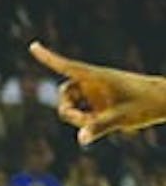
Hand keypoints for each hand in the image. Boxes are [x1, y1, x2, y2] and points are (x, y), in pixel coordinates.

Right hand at [30, 41, 165, 144]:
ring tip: (98, 125)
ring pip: (74, 104)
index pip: (66, 66)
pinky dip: (88, 119)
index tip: (33, 46)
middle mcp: (92, 82)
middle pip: (65, 94)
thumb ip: (99, 128)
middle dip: (69, 110)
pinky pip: (85, 110)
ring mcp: (96, 92)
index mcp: (95, 76)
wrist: (165, 101)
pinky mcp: (101, 101)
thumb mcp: (122, 117)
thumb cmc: (145, 104)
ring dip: (79, 117)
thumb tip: (81, 139)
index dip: (48, 57)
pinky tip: (102, 124)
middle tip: (85, 123)